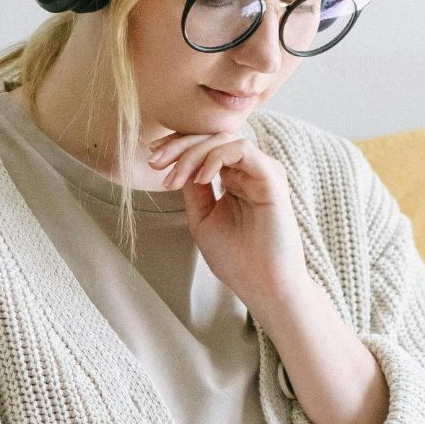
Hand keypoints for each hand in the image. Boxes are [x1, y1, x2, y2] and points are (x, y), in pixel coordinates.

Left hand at [148, 129, 309, 313]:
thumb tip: (177, 161)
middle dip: (178, 145)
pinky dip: (215, 157)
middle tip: (155, 162)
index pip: (206, 147)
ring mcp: (262, 172)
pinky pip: (241, 149)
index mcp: (235, 179)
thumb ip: (194, 189)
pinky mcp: (271, 177)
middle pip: (212, 137)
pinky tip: (200, 179)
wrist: (262, 285)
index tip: (153, 160)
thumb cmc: (237, 259)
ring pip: (224, 139)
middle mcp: (250, 171)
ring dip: (192, 153)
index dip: (178, 147)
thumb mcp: (202, 218)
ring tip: (174, 178)